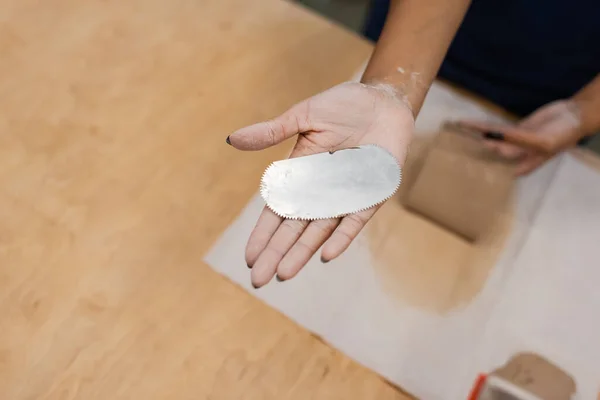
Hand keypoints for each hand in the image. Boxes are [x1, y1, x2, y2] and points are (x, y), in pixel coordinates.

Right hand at [227, 82, 413, 287]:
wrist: (383, 101)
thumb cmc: (342, 106)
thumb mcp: (303, 117)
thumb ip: (272, 132)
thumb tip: (232, 139)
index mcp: (300, 174)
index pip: (276, 211)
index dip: (262, 234)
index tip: (248, 257)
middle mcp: (320, 191)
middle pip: (293, 229)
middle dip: (276, 254)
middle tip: (258, 280)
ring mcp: (345, 196)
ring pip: (319, 232)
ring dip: (302, 253)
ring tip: (284, 275)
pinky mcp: (370, 196)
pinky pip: (354, 221)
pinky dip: (342, 238)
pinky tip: (326, 256)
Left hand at [458, 99, 584, 175]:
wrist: (574, 116)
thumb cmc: (562, 134)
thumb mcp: (542, 141)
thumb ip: (519, 141)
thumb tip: (495, 141)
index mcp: (523, 166)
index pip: (497, 172)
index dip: (480, 173)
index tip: (461, 174)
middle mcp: (516, 157)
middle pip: (489, 156)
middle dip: (473, 154)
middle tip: (450, 153)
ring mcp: (514, 142)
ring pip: (489, 139)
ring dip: (474, 136)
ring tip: (456, 133)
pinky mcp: (514, 130)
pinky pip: (495, 128)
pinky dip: (482, 126)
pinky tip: (468, 124)